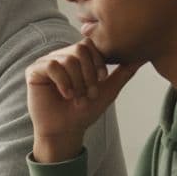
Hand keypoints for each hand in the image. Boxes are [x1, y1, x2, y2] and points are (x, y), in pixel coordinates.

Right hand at [26, 39, 140, 162]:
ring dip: (77, 82)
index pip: (90, 45)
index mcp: (77, 57)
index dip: (98, 61)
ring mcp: (47, 62)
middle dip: (88, 73)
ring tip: (77, 98)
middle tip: (89, 93)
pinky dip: (63, 82)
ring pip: (67, 59)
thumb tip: (142, 57)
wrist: (67, 130)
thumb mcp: (109, 90)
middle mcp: (61, 56)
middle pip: (79, 49)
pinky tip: (66, 95)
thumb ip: (124, 72)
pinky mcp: (34, 71)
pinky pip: (51, 66)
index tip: (102, 80)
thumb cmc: (85, 111)